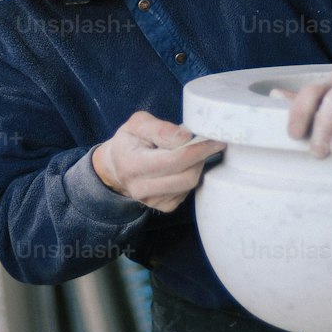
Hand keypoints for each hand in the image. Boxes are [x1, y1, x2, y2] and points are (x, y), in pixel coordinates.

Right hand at [92, 112, 225, 213]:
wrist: (116, 166)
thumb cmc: (129, 141)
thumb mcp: (138, 124)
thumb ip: (161, 128)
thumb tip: (186, 138)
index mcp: (133, 165)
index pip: (175, 160)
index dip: (199, 149)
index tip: (215, 138)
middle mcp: (141, 188)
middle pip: (187, 177)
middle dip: (201, 158)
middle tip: (206, 142)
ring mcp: (153, 201)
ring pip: (189, 185)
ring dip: (197, 166)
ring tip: (191, 151)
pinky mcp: (164, 206)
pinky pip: (187, 191)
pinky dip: (190, 175)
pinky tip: (182, 165)